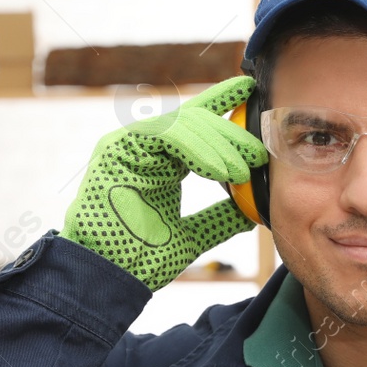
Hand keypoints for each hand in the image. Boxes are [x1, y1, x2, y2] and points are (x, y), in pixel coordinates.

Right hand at [62, 76, 266, 290]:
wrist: (109, 277)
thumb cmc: (141, 258)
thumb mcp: (193, 234)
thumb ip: (219, 217)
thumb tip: (252, 208)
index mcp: (163, 161)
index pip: (195, 123)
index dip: (222, 101)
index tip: (250, 90)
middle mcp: (146, 148)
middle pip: (194, 120)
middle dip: (230, 133)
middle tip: (258, 154)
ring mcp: (129, 146)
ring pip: (181, 123)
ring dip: (217, 144)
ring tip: (241, 171)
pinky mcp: (115, 149)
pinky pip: (163, 133)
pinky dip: (194, 148)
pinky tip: (217, 171)